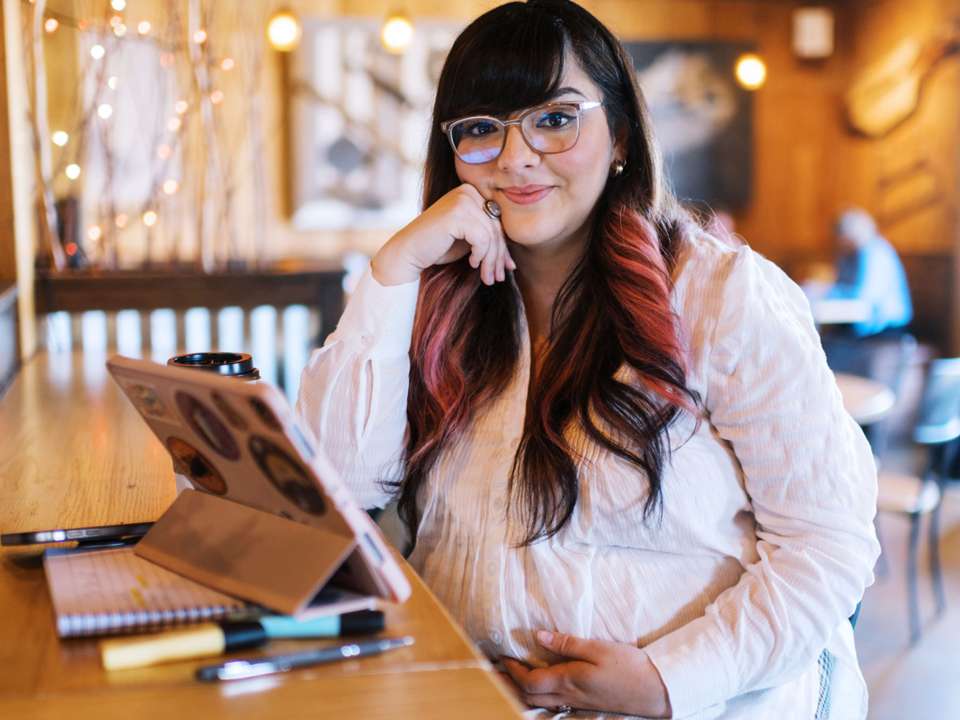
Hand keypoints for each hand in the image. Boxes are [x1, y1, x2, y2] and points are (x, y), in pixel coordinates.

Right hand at [371, 184, 514, 286]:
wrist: (407, 253)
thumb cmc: (436, 248)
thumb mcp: (468, 243)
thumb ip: (488, 242)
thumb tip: (512, 262)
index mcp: (471, 193)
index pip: (497, 222)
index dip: (502, 248)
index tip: (505, 269)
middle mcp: (467, 192)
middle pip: (496, 228)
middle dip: (499, 257)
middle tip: (497, 278)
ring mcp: (462, 200)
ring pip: (491, 235)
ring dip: (491, 261)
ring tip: (486, 278)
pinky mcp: (457, 213)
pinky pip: (482, 238)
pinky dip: (480, 255)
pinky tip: (471, 264)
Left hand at [500, 630, 671, 717]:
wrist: (657, 693)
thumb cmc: (629, 668)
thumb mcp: (599, 648)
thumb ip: (568, 643)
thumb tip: (539, 636)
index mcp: (568, 680)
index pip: (528, 681)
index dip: (511, 670)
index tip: (501, 656)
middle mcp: (569, 695)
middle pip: (530, 695)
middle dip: (510, 682)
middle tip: (498, 668)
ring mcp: (578, 702)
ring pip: (541, 701)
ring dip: (523, 689)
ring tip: (514, 675)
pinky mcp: (587, 704)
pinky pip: (555, 702)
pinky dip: (541, 694)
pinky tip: (544, 685)